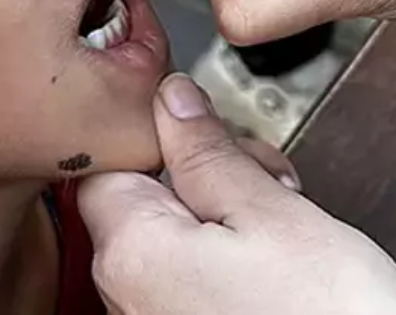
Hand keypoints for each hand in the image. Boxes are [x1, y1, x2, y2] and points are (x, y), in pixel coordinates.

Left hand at [78, 74, 395, 314]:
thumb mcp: (272, 213)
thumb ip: (208, 151)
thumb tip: (172, 101)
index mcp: (132, 252)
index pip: (107, 163)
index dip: (160, 134)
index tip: (210, 125)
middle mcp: (127, 295)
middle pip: (146, 198)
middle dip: (208, 172)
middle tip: (269, 176)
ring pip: (177, 236)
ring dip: (229, 212)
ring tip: (287, 218)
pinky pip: (194, 277)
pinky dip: (232, 257)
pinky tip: (280, 258)